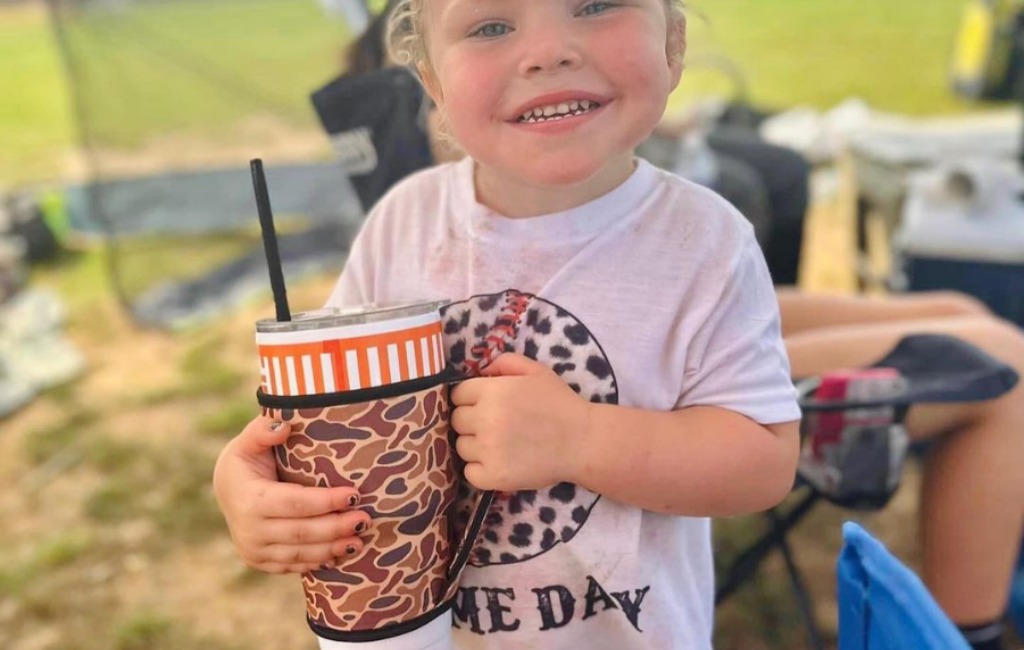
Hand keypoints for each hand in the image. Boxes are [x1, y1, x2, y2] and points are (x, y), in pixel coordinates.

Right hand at [212, 416, 370, 572]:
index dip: (326, 501)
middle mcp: (249, 530)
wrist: (227, 491)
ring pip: (300, 555)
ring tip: (360, 540)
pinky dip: (318, 561)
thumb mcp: (248, 441)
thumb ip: (263, 430)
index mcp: (249, 499)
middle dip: (336, 528)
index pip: (295, 503)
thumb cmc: (245, 461)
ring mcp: (253, 550)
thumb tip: (284, 426)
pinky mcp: (260, 562)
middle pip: (301, 533)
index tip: (354, 495)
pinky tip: (341, 554)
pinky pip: (293, 566)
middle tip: (365, 520)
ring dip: (332, 549)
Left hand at [450, 353, 589, 490]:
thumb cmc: (560, 403)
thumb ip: (504, 362)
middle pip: (456, 420)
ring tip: (499, 445)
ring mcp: (488, 450)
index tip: (485, 405)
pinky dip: (480, 469)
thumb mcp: (536, 371)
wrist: (582, 441)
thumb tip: (481, 370)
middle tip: (494, 425)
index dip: (470, 399)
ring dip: (475, 445)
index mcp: (492, 391)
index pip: (458, 394)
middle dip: (471, 421)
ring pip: (461, 446)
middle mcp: (485, 419)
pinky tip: (498, 462)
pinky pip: (469, 472)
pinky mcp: (494, 476)